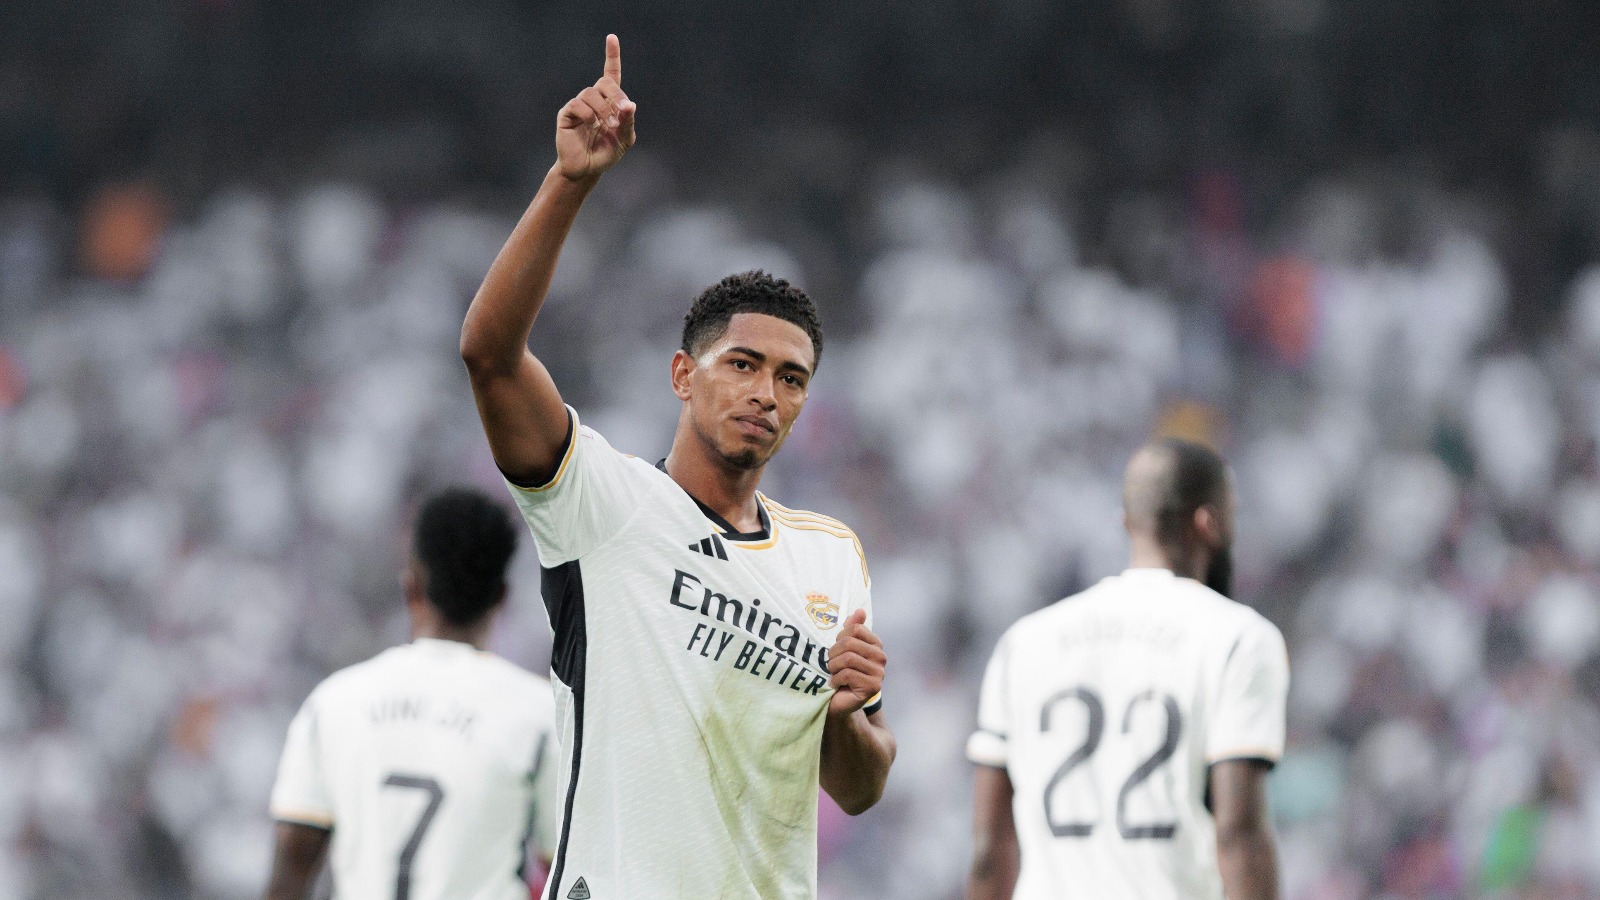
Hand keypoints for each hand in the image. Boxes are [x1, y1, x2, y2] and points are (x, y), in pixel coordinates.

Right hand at [555, 34, 637, 181]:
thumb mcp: (624, 139)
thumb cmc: (605, 153)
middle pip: (605, 82)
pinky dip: (588, 114)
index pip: (611, 74)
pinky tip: (591, 125)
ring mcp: (579, 105)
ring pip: (591, 93)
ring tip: (607, 125)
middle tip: (622, 112)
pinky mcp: (566, 114)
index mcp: (609, 102)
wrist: (586, 170)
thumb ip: (628, 122)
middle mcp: (593, 99)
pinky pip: (578, 104)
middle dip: (617, 95)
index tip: (611, 37)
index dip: (611, 55)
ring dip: (604, 109)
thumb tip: (630, 105)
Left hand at [826, 609, 885, 716]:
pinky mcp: (873, 687)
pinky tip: (835, 684)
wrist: (836, 700)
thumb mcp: (842, 647)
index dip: (839, 638)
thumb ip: (851, 628)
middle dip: (833, 654)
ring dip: (833, 667)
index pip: (855, 628)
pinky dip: (835, 679)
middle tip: (830, 664)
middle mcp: (881, 657)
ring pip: (848, 659)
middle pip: (849, 643)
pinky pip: (848, 674)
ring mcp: (879, 673)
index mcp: (875, 644)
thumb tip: (860, 610)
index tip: (836, 650)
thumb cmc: (839, 671)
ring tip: (833, 674)